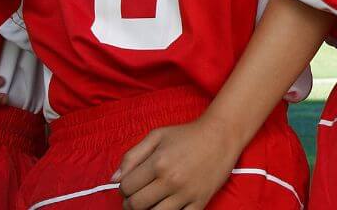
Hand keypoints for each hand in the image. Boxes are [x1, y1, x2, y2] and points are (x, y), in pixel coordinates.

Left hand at [115, 116, 246, 209]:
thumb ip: (131, 156)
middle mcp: (171, 180)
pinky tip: (166, 206)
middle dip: (130, 203)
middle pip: (136, 205)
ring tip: (150, 202)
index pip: (126, 187)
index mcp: (158, 163)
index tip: (131, 185)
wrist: (222, 135)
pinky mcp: (200, 202)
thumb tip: (114, 179)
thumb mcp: (157, 136)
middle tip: (137, 196)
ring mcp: (186, 194)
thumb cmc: (187, 134)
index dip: (124, 188)